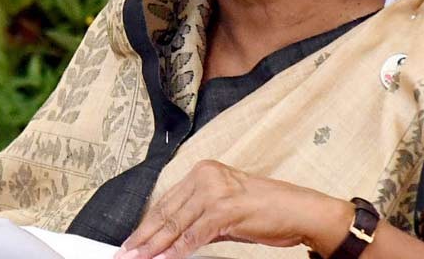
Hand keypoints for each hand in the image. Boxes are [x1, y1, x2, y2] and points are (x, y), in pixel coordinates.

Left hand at [116, 160, 351, 258]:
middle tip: (124, 254)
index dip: (146, 225)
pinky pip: (194, 235)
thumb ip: (198, 219)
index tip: (130, 243)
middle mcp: (206, 177)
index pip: (166, 202)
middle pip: (166, 212)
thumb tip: (171, 241)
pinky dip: (177, 250)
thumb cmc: (266, 210)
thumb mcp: (225, 210)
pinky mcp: (225, 209)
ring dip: (153, 247)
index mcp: (204, 172)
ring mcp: (216, 191)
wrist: (299, 210)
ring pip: (175, 224)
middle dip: (143, 238)